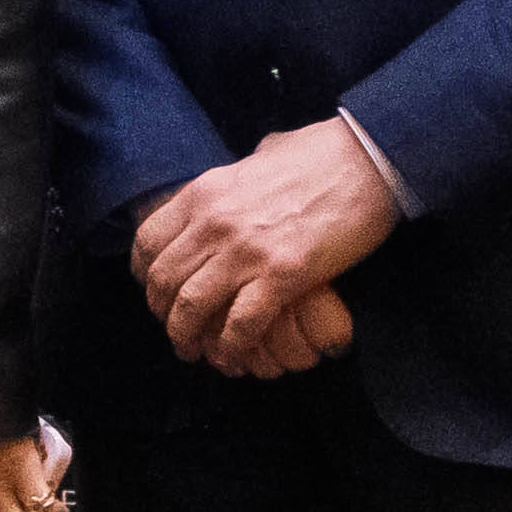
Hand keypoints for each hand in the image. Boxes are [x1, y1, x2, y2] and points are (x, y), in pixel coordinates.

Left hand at [134, 121, 393, 376]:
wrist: (367, 160)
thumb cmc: (321, 155)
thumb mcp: (258, 157)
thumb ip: (237, 178)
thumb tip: (238, 180)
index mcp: (203, 193)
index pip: (148, 242)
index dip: (144, 275)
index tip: (154, 292)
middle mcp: (214, 222)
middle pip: (164, 280)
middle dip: (162, 313)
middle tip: (175, 330)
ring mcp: (246, 250)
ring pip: (192, 307)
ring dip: (187, 336)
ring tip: (193, 352)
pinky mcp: (284, 274)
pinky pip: (241, 323)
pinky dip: (232, 346)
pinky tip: (234, 357)